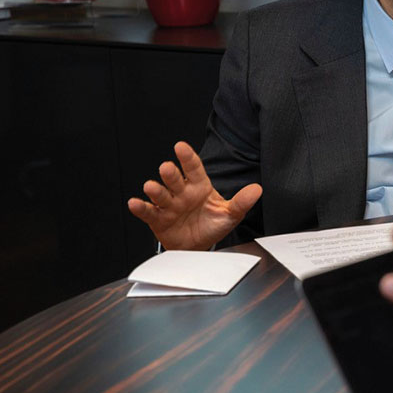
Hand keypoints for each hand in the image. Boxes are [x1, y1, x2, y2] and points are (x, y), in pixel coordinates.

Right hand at [127, 141, 261, 249]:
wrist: (198, 246)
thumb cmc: (211, 225)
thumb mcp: (230, 214)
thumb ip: (242, 202)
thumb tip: (257, 190)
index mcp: (199, 186)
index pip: (194, 168)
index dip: (187, 157)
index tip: (181, 146)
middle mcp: (182, 192)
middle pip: (174, 179)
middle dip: (170, 173)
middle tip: (167, 168)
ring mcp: (169, 205)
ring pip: (160, 194)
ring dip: (155, 190)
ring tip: (151, 186)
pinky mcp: (158, 219)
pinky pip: (148, 212)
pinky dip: (140, 208)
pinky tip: (134, 203)